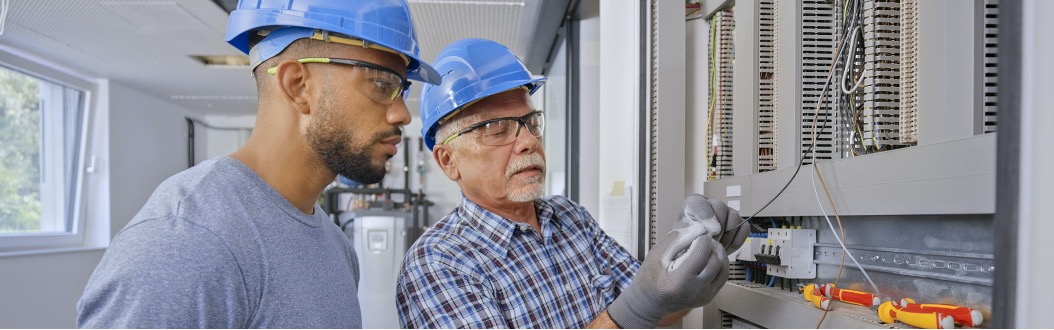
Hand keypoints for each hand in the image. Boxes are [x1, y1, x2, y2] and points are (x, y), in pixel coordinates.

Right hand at [606, 224, 730, 328]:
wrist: (649, 304)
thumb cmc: (649, 279)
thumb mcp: (655, 254)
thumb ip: (676, 239)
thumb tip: (697, 229)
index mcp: (680, 280)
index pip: (702, 252)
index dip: (701, 239)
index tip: (696, 235)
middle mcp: (695, 291)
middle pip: (717, 261)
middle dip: (713, 245)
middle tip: (703, 240)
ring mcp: (704, 296)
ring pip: (724, 270)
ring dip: (719, 255)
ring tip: (708, 249)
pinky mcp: (708, 298)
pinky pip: (722, 278)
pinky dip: (719, 266)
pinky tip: (708, 260)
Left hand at [677, 194, 749, 254]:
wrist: (697, 251)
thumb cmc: (687, 243)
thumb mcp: (682, 238)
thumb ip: (690, 233)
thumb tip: (705, 234)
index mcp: (693, 205)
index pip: (698, 203)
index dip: (705, 216)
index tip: (709, 232)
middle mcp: (710, 204)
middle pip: (720, 207)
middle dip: (717, 229)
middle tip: (711, 243)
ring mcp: (726, 212)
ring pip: (734, 217)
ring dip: (727, 236)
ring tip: (717, 247)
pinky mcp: (737, 223)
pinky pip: (744, 228)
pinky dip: (736, 240)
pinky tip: (726, 247)